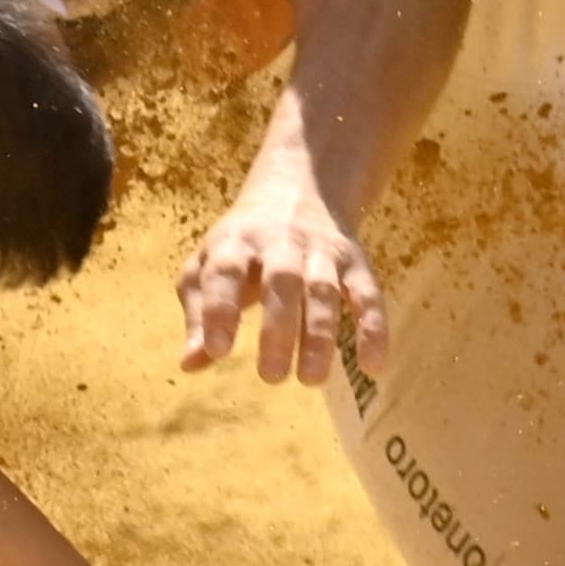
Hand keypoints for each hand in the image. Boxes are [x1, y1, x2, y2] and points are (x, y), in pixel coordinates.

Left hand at [177, 154, 379, 386]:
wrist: (300, 186)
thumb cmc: (242, 243)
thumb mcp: (208, 265)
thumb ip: (198, 313)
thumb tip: (190, 363)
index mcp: (236, 242)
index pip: (226, 271)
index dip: (220, 309)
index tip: (217, 351)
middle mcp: (281, 242)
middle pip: (283, 280)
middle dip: (279, 329)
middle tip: (271, 377)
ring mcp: (323, 251)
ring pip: (325, 289)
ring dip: (321, 334)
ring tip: (312, 379)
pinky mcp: (356, 262)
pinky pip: (369, 294)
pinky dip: (374, 328)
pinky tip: (373, 366)